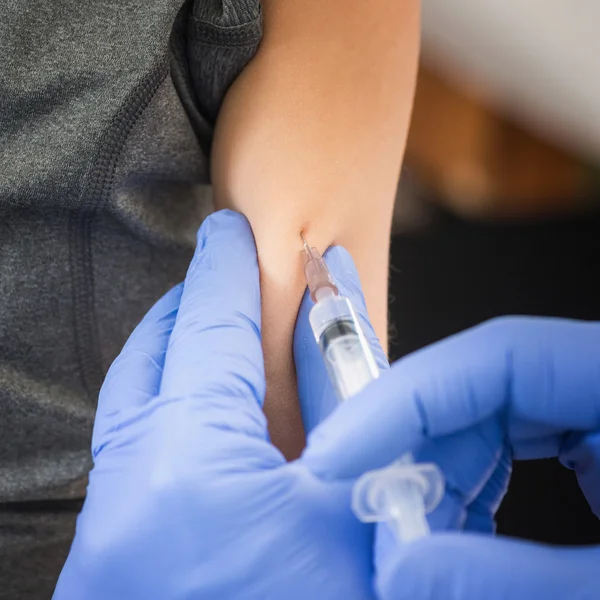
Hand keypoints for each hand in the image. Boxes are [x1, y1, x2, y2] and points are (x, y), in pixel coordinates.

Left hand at [54, 210, 373, 599]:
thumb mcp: (351, 507)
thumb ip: (342, 406)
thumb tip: (336, 322)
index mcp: (187, 465)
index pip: (208, 324)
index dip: (226, 265)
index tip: (230, 229)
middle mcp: (126, 490)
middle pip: (152, 358)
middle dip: (187, 308)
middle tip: (217, 278)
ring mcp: (107, 534)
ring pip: (134, 406)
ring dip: (173, 360)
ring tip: (208, 337)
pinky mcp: (110, 568)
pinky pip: (133, 456)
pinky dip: (166, 416)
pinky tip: (200, 424)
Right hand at [301, 292, 599, 596]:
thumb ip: (512, 580)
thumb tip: (402, 571)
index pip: (500, 355)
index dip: (405, 399)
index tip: (338, 454)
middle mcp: (596, 383)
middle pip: (475, 390)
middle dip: (410, 452)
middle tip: (366, 513)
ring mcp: (588, 410)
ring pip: (480, 423)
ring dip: (430, 482)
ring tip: (401, 541)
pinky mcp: (583, 442)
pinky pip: (502, 450)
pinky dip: (461, 493)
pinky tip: (443, 540)